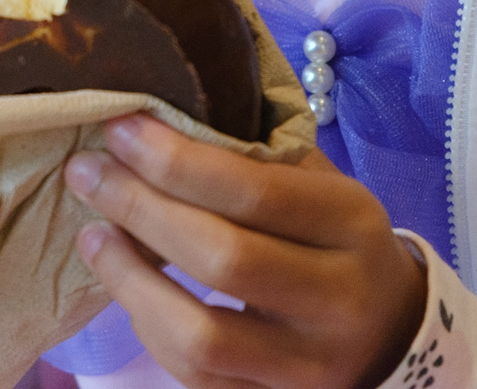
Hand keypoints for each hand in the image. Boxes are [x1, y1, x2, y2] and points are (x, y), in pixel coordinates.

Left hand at [65, 114, 425, 388]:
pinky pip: (195, 376)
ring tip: (91, 234)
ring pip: (201, 336)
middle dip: (140, 209)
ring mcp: (310, 365)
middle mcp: (340, 299)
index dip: (174, 160)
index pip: (253, 191)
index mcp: (352, 223)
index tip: (118, 127)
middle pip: (223, 260)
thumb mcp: (315, 181)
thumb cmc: (331, 233)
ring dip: (130, 279)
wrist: (389, 326)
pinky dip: (149, 326)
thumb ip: (251, 152)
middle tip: (87, 171)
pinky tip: (126, 284)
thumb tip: (153, 114)